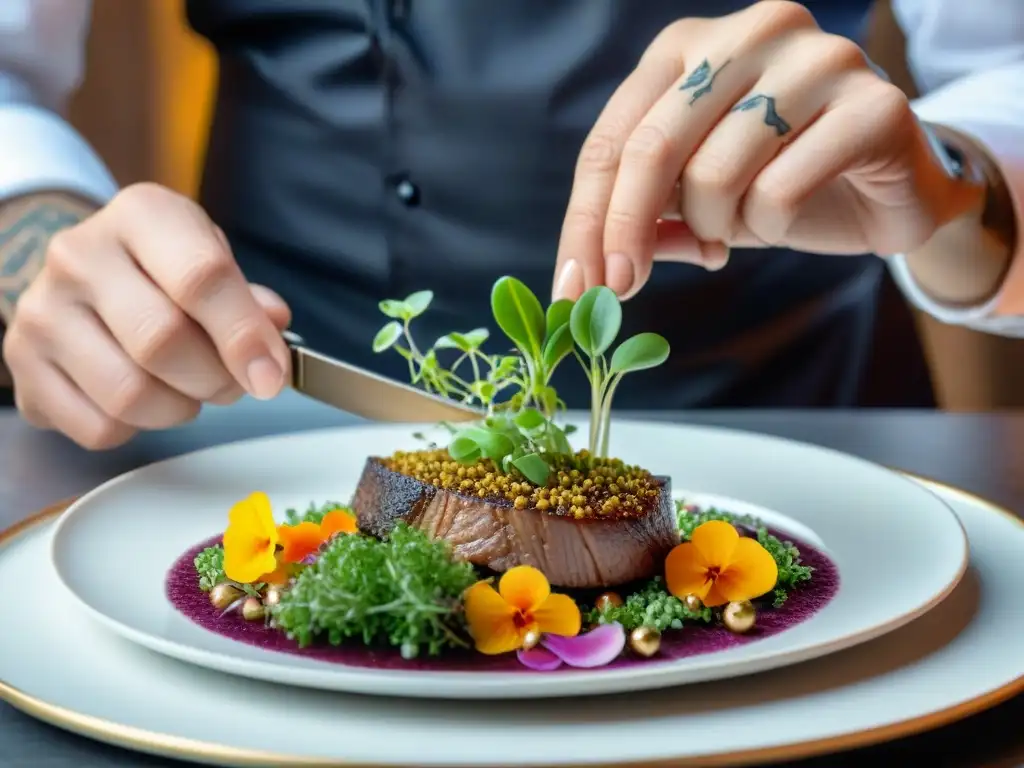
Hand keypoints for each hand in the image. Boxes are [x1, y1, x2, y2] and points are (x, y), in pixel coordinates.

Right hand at [3, 183, 292, 449]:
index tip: (272, 374)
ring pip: (129, 394)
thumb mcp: (210, 258)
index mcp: (141, 215)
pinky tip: (143, 399)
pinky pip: (98, 427)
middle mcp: (80, 256)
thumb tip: (272, 327)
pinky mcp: (23, 364)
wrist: (81, 274)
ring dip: (179, 409)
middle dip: (216, 380)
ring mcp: (43, 311)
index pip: (201, 277)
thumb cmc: (161, 268)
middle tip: (234, 383)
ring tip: (189, 390)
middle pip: (163, 342)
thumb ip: (247, 297)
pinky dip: (136, 428)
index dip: (244, 336)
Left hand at [553, 0, 979, 300]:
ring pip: (716, 174)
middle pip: (652, 149)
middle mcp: (749, 34)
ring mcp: (815, 59)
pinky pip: (781, 191)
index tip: (572, 288)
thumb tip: (585, 274)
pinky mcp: (872, 103)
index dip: (585, 220)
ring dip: (718, 226)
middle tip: (621, 289)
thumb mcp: (695, 203)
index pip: (612, 139)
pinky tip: (788, 216)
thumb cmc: (777, 185)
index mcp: (689, 46)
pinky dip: (771, 226)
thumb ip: (644, 219)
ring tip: (743, 223)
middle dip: (626, 233)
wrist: (887, 190)